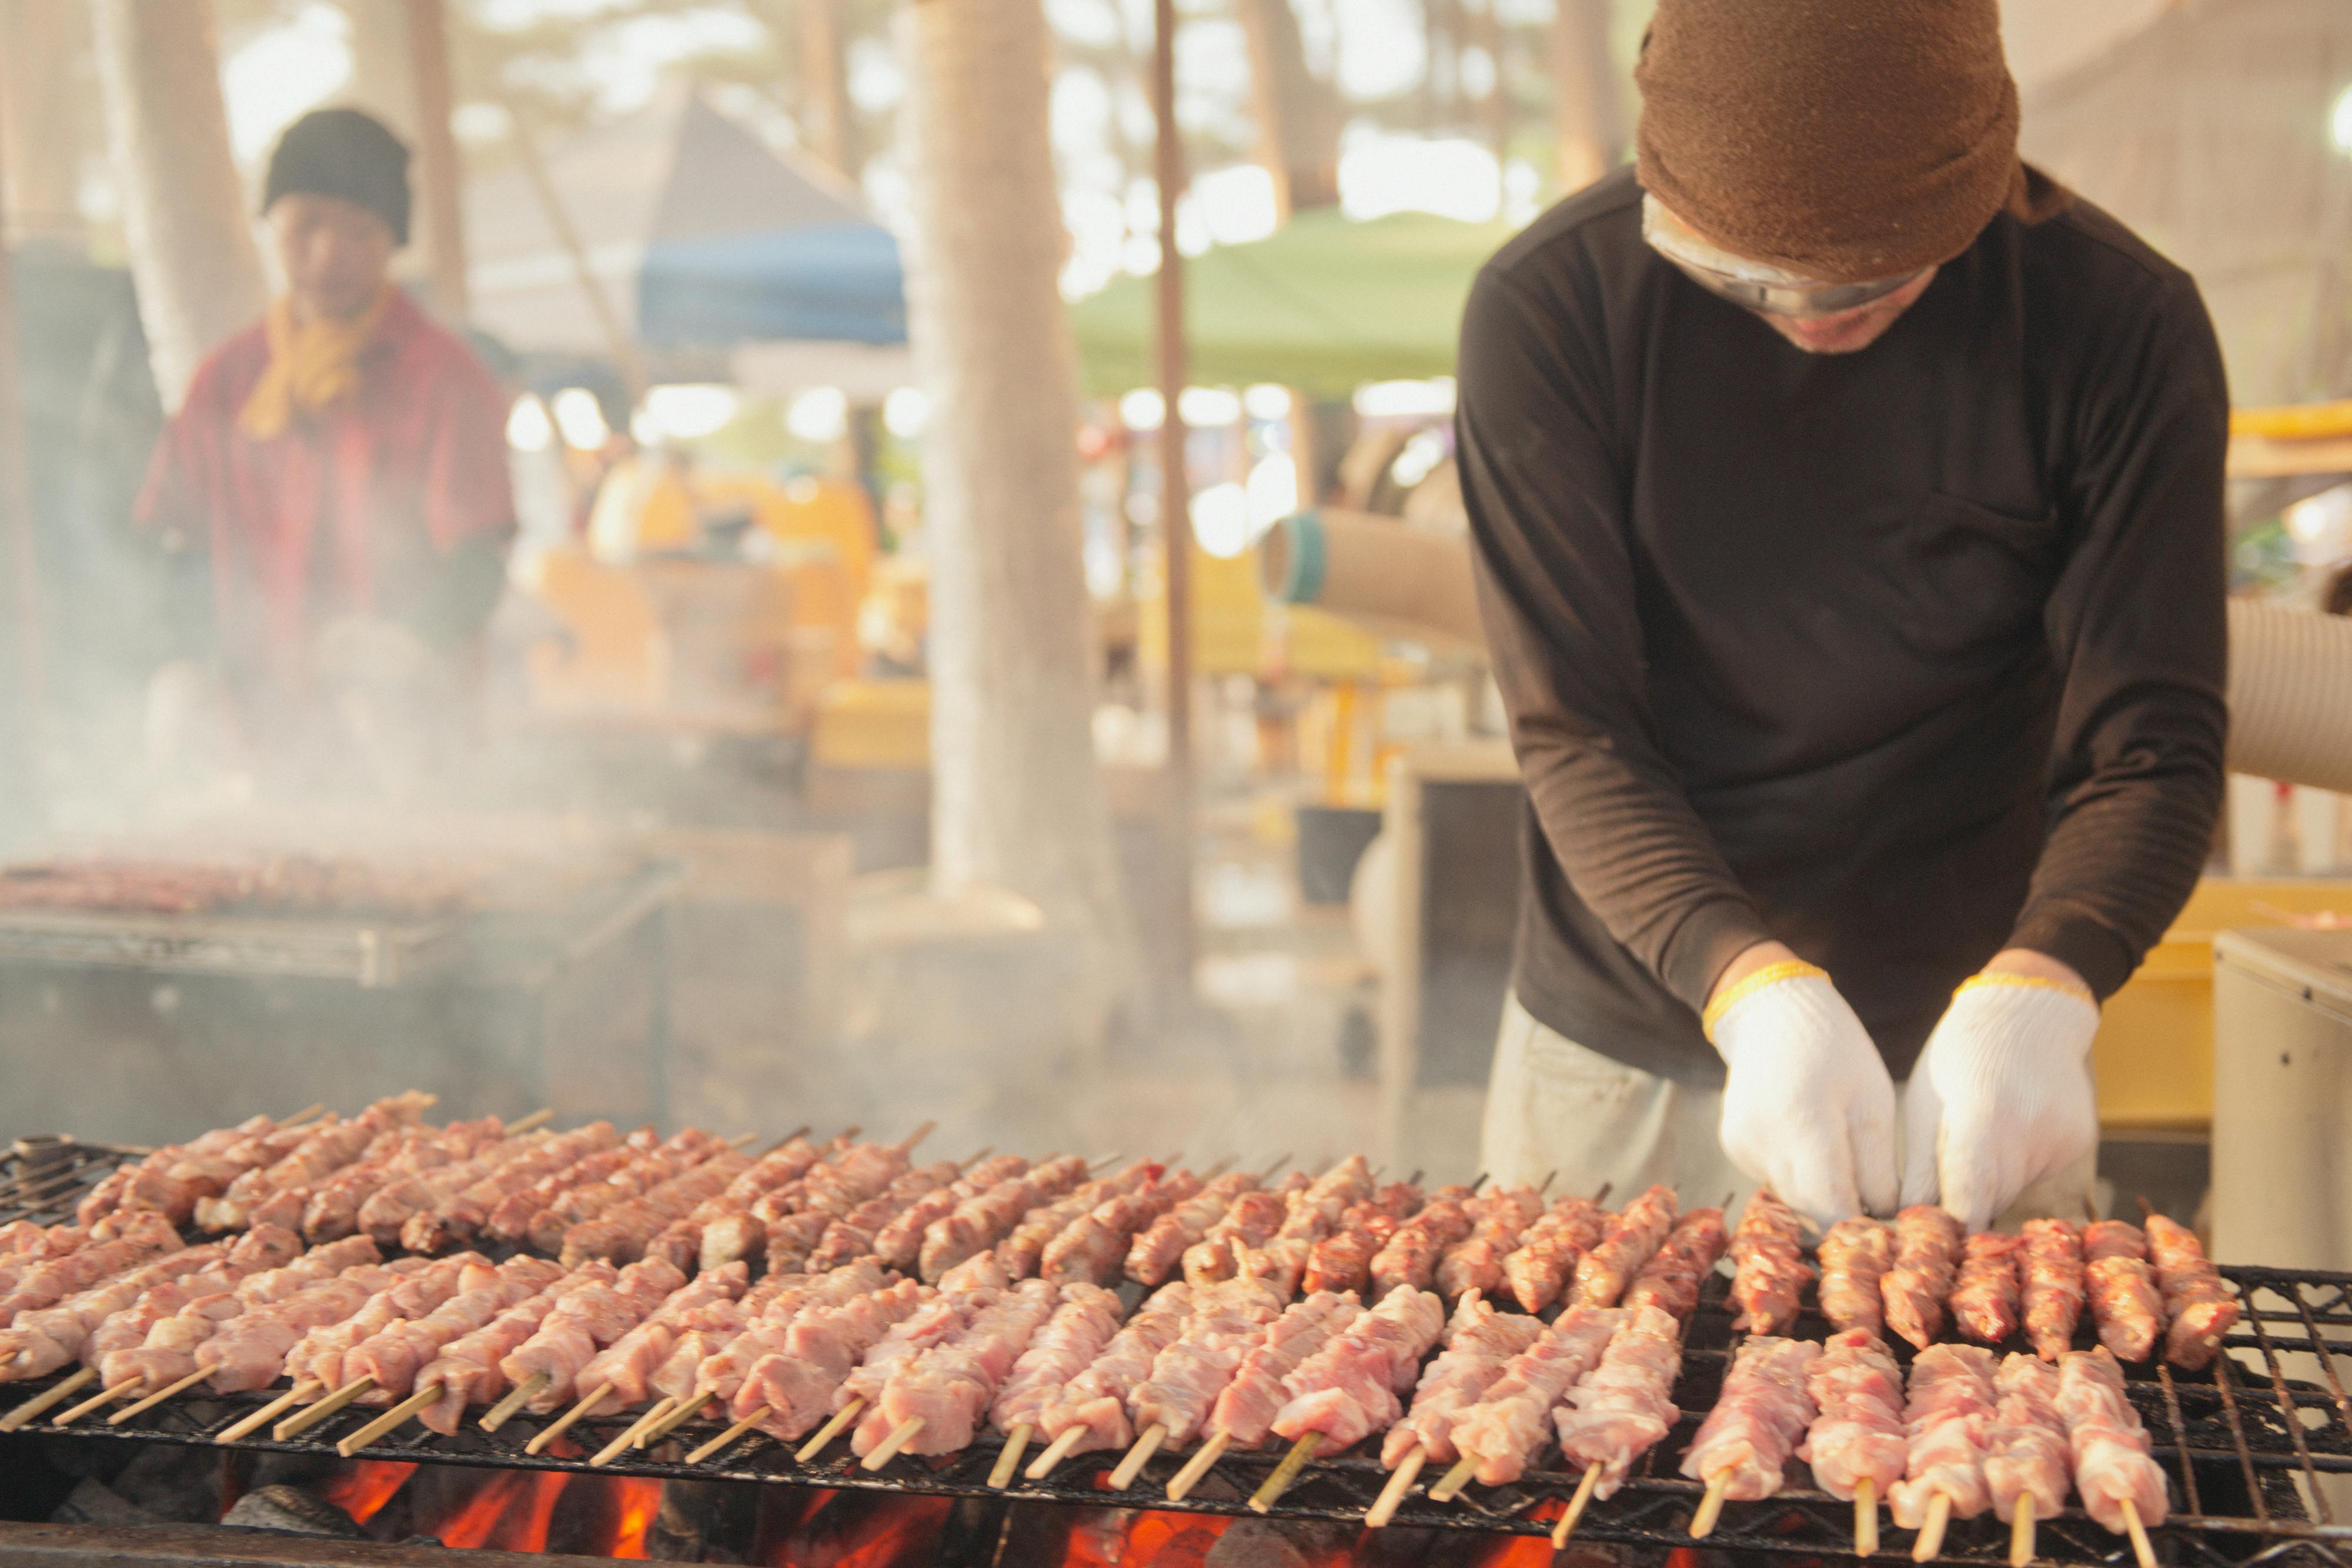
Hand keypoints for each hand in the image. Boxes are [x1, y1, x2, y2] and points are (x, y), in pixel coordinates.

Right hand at [1705, 948, 1898, 1226]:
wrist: (1771, 1012)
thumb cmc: (1836, 1049)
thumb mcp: (1875, 1099)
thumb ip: (1878, 1167)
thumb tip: (1885, 1220)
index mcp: (1802, 1122)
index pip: (1832, 1207)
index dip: (1862, 1230)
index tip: (1891, 1234)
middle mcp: (1761, 1139)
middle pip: (1811, 1208)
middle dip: (1845, 1214)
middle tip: (1879, 1208)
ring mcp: (1741, 1144)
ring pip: (1792, 1198)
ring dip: (1822, 1195)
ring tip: (1848, 1170)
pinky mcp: (1733, 1145)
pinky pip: (1774, 1179)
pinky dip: (1799, 1176)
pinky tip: (1812, 1147)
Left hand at [1900, 951, 2100, 1229]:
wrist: (2029, 1012)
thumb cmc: (1957, 1057)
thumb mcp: (1924, 1105)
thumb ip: (1921, 1170)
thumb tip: (1907, 1228)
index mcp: (1981, 1119)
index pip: (1966, 1202)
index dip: (1948, 1234)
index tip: (1929, 1253)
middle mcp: (2029, 1132)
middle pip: (1989, 1202)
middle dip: (1963, 1215)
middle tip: (1936, 1216)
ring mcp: (2061, 1138)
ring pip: (2013, 1192)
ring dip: (1987, 1190)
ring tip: (1969, 1154)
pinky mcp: (2079, 1142)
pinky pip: (2037, 1175)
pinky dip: (2015, 1170)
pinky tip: (2005, 1136)